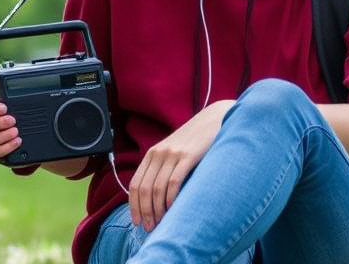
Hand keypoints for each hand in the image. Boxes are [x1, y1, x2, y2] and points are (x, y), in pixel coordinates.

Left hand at [127, 100, 232, 230]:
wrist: (214, 119)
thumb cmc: (195, 141)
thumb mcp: (174, 152)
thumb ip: (164, 169)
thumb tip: (156, 199)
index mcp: (152, 154)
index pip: (135, 184)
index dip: (134, 206)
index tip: (136, 222)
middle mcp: (158, 154)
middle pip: (144, 189)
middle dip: (144, 212)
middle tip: (150, 228)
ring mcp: (173, 155)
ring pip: (157, 188)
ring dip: (157, 210)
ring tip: (161, 224)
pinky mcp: (188, 156)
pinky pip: (174, 181)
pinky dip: (171, 199)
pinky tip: (173, 210)